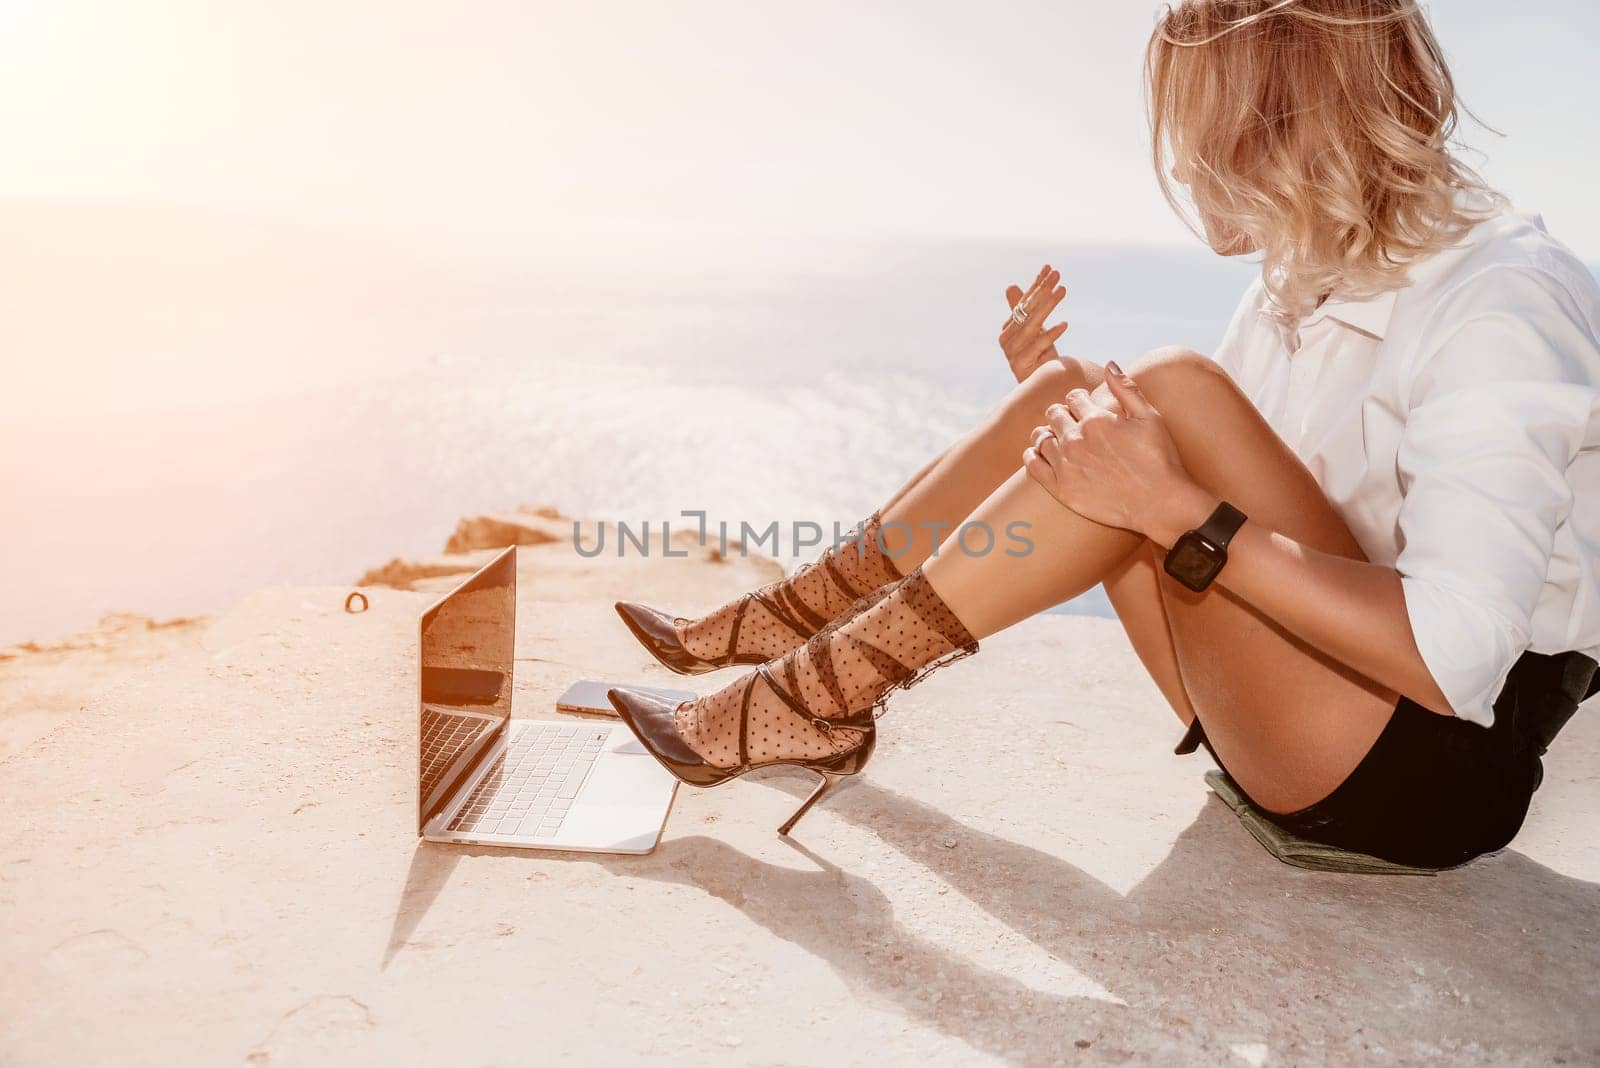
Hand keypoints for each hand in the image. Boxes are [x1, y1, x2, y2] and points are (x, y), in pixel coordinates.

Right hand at [999, 264, 1068, 382]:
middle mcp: (1007, 338)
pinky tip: (1064, 324)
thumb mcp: (1035, 332)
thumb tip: (1011, 286)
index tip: (1049, 268)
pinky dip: (1050, 335)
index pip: (1024, 302)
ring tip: (1062, 291)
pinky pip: (1037, 347)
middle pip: (1026, 311)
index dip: (1036, 285)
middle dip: (1043, 291)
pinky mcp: (1019, 365)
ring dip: (1048, 307)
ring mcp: (1011, 352)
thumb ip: (1025, 311)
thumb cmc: (1039, 358)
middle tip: (1057, 275)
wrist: (1040, 389)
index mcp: (1009, 328)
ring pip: (1031, 326)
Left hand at [1023, 360, 1195, 535]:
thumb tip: (1110, 363)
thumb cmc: (1159, 459)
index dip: (1079, 400)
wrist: (1159, 503)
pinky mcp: (1061, 488)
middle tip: (1069, 423)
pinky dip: (1031, 455)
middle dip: (1061, 414)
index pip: (1073, 397)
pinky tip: (1038, 454)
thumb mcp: (1149, 417)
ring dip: (1046, 434)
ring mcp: (1066, 464)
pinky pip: (1032, 465)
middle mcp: (1076, 439)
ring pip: (1040, 438)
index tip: (1084, 407)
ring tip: (1055, 438)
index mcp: (1096, 419)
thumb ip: (1127, 388)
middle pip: (1054, 414)